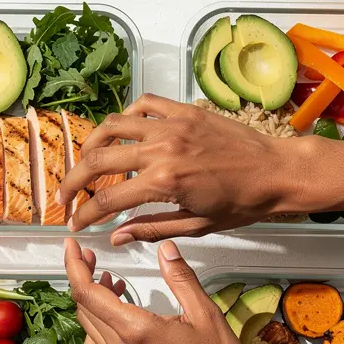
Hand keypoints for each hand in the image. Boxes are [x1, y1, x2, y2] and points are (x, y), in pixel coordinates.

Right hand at [58, 94, 304, 243]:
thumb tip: (114, 237)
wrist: (278, 172)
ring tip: (84, 161)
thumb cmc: (243, 204)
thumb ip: (149, 229)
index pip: (107, 201)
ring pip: (112, 127)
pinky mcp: (183, 110)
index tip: (73, 223)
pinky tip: (120, 133)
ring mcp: (172, 125)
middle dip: (73, 181)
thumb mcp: (195, 225)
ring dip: (90, 145)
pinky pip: (142, 105)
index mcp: (164, 183)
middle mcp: (162, 149)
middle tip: (65, 196)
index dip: (84, 215)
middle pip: (98, 161)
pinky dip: (125, 117)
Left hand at [64, 238, 265, 343]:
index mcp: (136, 330)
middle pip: (83, 309)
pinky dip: (96, 329)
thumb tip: (165, 248)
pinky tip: (115, 320)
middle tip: (95, 260)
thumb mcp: (205, 312)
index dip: (74, 266)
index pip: (87, 294)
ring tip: (113, 286)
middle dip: (83, 279)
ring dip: (91, 304)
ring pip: (88, 329)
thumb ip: (180, 277)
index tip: (72, 247)